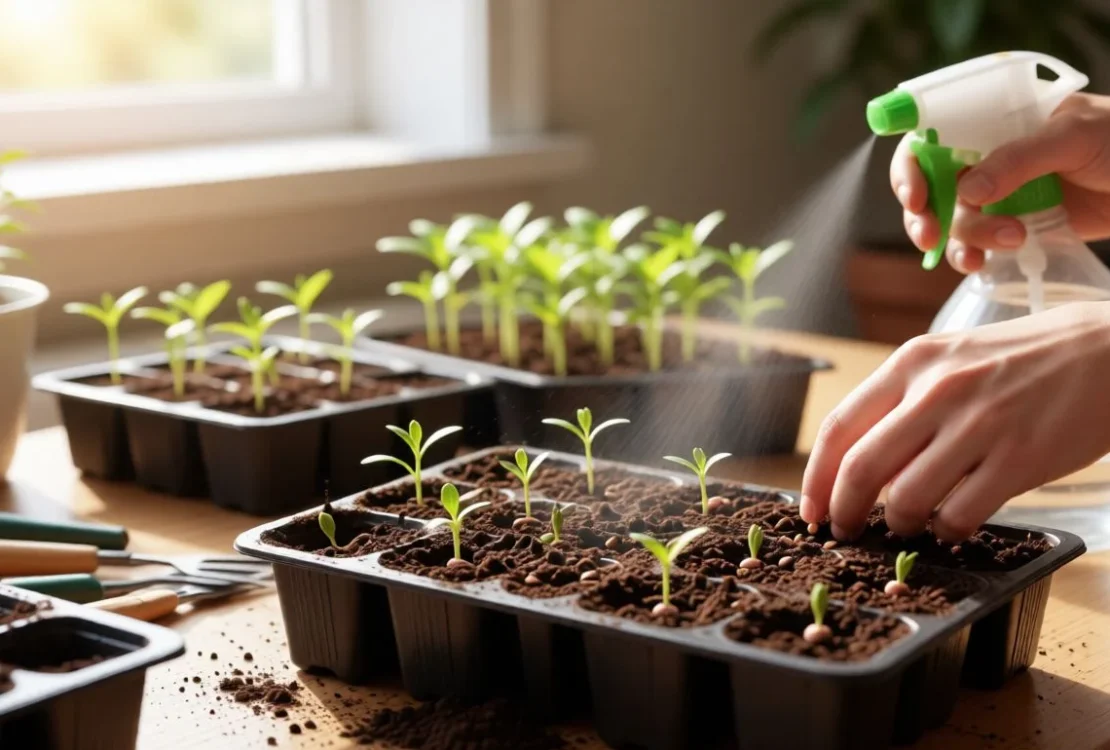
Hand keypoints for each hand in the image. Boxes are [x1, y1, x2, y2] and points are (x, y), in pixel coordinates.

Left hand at [800, 302, 1109, 541]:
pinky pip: (960, 515)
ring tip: (908, 524)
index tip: (810, 510)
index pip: (840, 428)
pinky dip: (947, 530)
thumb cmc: (1020, 359)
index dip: (815, 478)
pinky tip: (953, 524)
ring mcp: (980, 425)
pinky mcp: (1019, 458)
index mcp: (912, 362)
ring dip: (899, 524)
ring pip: (906, 499)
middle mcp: (938, 390)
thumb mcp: (950, 359)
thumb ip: (903, 402)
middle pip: (862, 469)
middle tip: (845, 532)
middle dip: (843, 512)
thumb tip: (856, 464)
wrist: (1107, 350)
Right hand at [893, 93, 1109, 272]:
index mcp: (990, 124)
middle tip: (931, 236)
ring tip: (1008, 240)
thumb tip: (967, 191)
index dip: (910, 168)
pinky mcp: (1013, 227)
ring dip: (964, 238)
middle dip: (926, 214)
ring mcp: (998, 196)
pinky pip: (976, 246)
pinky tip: (986, 263)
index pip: (930, 138)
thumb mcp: (1071, 135)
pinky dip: (973, 257)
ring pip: (953, 222)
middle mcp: (985, 159)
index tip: (916, 197)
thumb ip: (1019, 158)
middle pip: (931, 187)